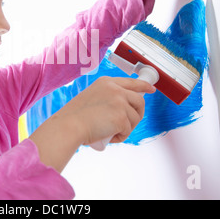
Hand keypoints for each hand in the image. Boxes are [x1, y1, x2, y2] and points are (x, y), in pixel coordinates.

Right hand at [29, 76, 154, 171]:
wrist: (69, 126)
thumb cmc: (74, 117)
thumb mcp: (92, 97)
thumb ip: (108, 98)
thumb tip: (125, 109)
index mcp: (106, 82)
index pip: (131, 82)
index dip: (143, 86)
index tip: (151, 89)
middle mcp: (115, 89)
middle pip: (139, 101)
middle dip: (137, 114)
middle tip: (126, 124)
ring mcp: (119, 102)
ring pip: (135, 118)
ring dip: (126, 128)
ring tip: (110, 132)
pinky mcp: (121, 118)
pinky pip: (128, 130)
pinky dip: (120, 137)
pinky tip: (107, 136)